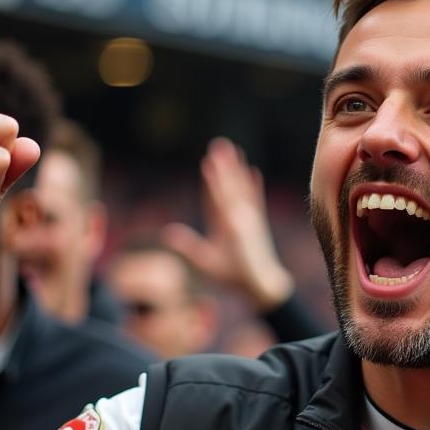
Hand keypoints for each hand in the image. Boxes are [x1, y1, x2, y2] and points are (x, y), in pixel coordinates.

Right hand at [162, 137, 293, 311]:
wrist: (263, 284)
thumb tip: (167, 233)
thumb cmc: (232, 277)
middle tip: (219, 145)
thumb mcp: (207, 265)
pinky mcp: (258, 222)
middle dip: (224, 165)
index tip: (208, 162)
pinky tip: (253, 171)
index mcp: (228, 228)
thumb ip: (188, 248)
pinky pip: (256, 199)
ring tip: (234, 150)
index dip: (212, 180)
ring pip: (243, 188)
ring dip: (237, 169)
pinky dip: (254, 185)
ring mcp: (251, 218)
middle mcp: (241, 219)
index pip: (217, 199)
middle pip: (230, 187)